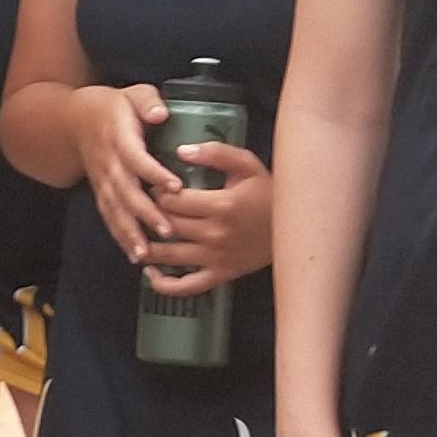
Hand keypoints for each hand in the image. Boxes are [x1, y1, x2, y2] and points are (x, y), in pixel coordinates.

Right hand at [72, 84, 183, 261]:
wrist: (74, 120)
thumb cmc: (113, 106)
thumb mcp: (132, 92)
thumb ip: (147, 101)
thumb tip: (161, 114)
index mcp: (118, 138)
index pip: (136, 158)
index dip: (153, 172)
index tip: (175, 186)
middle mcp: (108, 163)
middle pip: (125, 192)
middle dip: (145, 213)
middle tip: (167, 230)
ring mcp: (102, 181)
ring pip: (114, 210)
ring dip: (130, 233)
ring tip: (145, 253)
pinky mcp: (100, 193)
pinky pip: (109, 217)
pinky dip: (121, 237)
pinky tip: (135, 255)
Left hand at [136, 136, 271, 297]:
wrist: (298, 226)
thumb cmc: (268, 192)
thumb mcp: (247, 165)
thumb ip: (216, 154)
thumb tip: (181, 150)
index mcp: (222, 205)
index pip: (172, 200)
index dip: (156, 192)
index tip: (155, 187)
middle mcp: (216, 234)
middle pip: (167, 226)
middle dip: (149, 216)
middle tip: (144, 209)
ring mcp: (217, 258)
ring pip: (169, 256)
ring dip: (147, 248)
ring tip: (138, 236)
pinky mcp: (221, 275)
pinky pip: (186, 287)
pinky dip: (163, 284)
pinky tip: (149, 273)